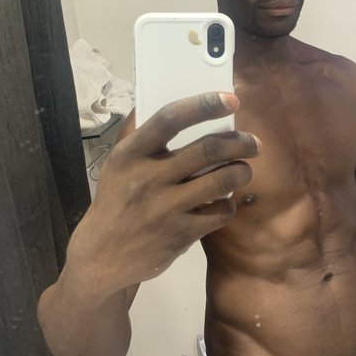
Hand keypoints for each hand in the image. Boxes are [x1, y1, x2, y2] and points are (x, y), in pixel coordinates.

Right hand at [66, 92, 259, 296]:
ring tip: (245, 169)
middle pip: (208, 149)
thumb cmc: (117, 200)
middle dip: (240, 142)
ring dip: (242, 171)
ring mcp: (165, 208)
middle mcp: (148, 177)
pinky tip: (224, 200)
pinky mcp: (180, 234)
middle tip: (254, 143)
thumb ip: (144, 136)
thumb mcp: (119, 163)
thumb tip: (176, 101)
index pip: (170, 118)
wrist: (102, 255)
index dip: (204, 105)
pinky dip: (229, 204)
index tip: (231, 100)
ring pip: (222, 180)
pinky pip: (220, 212)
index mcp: (131, 153)